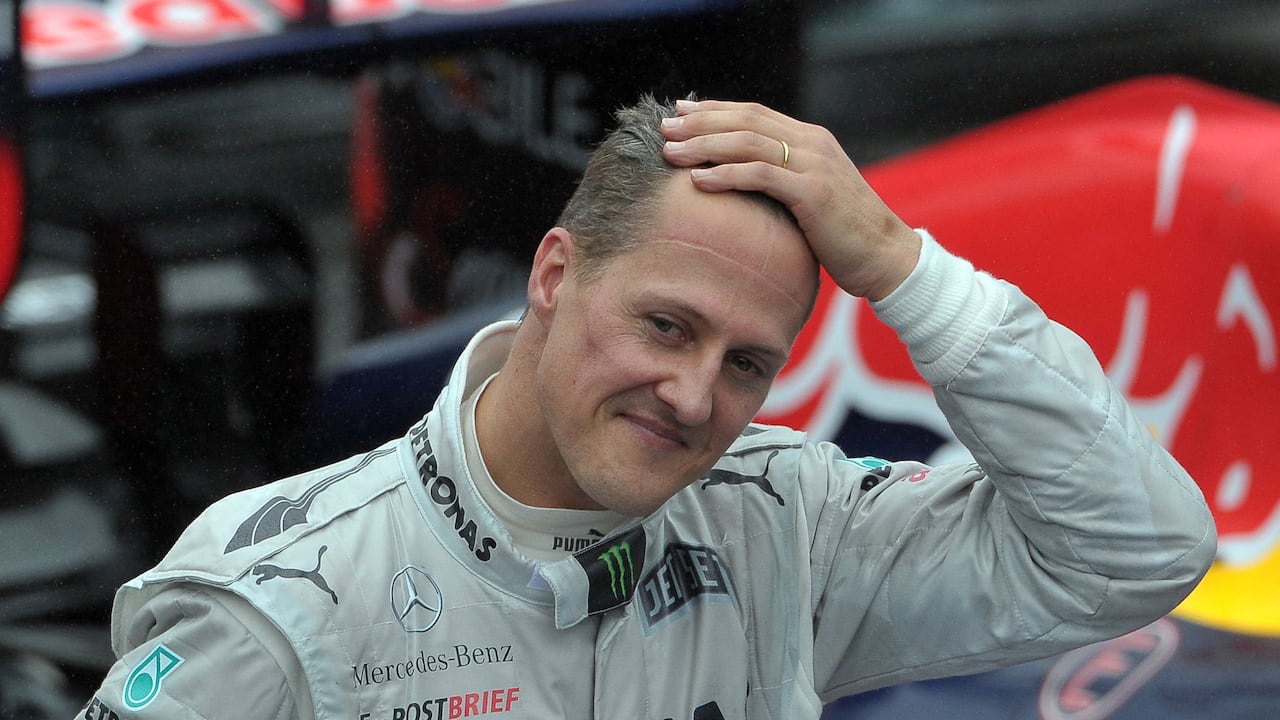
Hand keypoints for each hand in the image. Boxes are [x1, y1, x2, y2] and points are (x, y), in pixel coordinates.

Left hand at [661, 99, 920, 300]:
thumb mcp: (811, 196)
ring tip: (671, 152)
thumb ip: (783, 179)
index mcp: (811, 139)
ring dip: (704, 145)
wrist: (886, 257)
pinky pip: (761, 176)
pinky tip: (698, 180)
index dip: (714, 110)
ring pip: (749, 143)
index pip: (753, 113)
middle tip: (664, 128)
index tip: (680, 112)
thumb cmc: (843, 235)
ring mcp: (815, 165)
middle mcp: (812, 143)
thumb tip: (742, 181)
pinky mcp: (814, 193)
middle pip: (746, 121)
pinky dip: (727, 175)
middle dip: (700, 123)